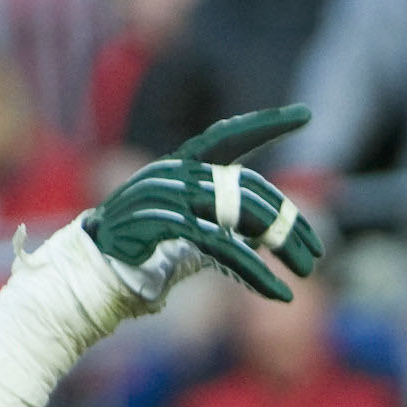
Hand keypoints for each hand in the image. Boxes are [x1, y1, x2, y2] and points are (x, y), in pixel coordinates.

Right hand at [83, 108, 324, 304]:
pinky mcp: (166, 225)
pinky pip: (224, 247)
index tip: (306, 113)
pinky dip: (257, 274)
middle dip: (288, 221)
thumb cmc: (139, 254)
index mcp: (181, 167)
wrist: (91, 271)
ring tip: (307, 272)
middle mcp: (177, 173)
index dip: (267, 124)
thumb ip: (221, 225)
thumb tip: (263, 232)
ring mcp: (170, 196)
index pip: (229, 137)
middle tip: (316, 252)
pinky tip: (281, 293)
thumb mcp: (188, 235)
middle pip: (250, 189)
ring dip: (282, 245)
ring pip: (243, 214)